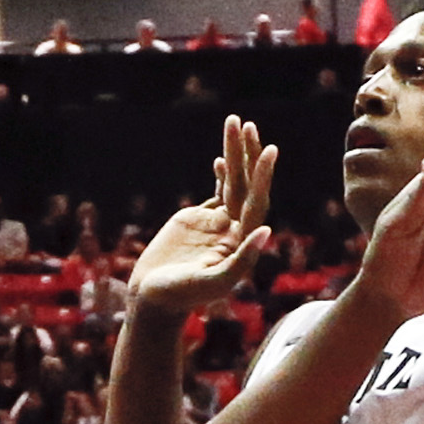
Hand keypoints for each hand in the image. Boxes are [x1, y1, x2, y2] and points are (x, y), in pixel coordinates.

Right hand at [128, 114, 279, 315]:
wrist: (154, 299)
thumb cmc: (180, 296)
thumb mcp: (211, 282)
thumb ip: (241, 261)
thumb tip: (267, 232)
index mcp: (243, 244)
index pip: (257, 204)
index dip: (262, 177)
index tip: (269, 150)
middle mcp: (236, 233)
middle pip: (247, 187)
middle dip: (247, 155)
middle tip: (248, 125)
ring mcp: (220, 225)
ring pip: (233, 185)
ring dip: (235, 156)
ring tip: (236, 124)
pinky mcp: (201, 222)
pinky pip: (219, 193)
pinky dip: (222, 175)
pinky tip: (222, 158)